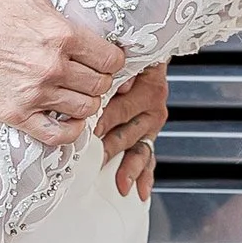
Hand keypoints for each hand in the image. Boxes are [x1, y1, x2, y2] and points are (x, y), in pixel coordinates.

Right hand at [0, 0, 126, 147]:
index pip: (110, 58)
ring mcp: (35, 94)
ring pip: (85, 108)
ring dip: (87, 101)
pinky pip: (58, 135)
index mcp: (61, 34)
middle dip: (101, 78)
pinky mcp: (17, 114)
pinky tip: (68, 117)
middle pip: (101, 85)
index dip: (113, 58)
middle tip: (92, 73)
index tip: (106, 56)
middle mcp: (52, 67)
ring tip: (78, 91)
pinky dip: (70, 130)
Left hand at [97, 59, 167, 201]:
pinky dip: (143, 176)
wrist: (146, 50)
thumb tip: (119, 86)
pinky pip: (148, 157)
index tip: (89, 134)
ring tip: (119, 184)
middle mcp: (153, 106)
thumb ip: (121, 72)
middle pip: (127, 133)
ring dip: (128, 168)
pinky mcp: (149, 135)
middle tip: (92, 162)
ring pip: (139, 149)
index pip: (121, 108)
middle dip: (109, 149)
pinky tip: (140, 191)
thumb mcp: (126, 57)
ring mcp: (151, 122)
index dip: (103, 121)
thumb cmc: (128, 55)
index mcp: (148, 86)